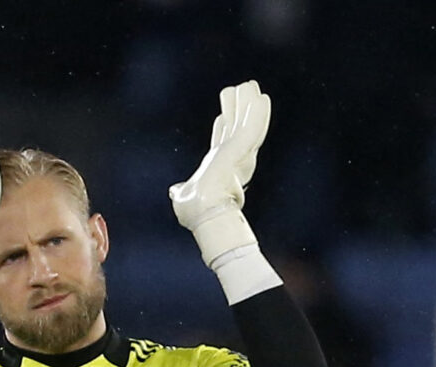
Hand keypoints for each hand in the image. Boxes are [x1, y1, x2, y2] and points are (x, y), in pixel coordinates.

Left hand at [169, 80, 270, 267]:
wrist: (205, 213)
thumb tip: (174, 190)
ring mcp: (239, 153)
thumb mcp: (183, 196)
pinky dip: (257, 113)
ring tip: (250, 85)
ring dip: (249, 104)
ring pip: (247, 124)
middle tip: (241, 90)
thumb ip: (180, 190)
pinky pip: (252, 127)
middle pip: (237, 128)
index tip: (221, 116)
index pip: (222, 143)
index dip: (222, 128)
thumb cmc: (195, 211)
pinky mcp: (242, 149)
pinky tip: (260, 98)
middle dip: (238, 109)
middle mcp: (232, 159)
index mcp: (218, 168)